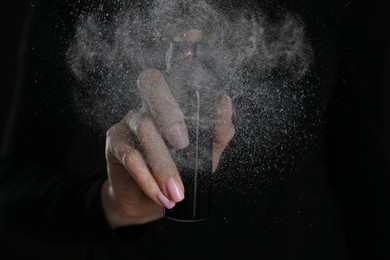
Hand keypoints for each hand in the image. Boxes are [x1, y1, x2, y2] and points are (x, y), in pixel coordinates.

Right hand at [101, 29, 234, 227]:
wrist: (148, 200)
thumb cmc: (178, 172)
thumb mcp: (203, 156)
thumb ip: (216, 134)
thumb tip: (224, 105)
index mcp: (173, 103)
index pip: (174, 72)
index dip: (180, 53)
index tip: (193, 39)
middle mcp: (149, 103)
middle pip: (152, 84)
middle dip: (170, 110)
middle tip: (183, 143)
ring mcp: (129, 120)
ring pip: (144, 127)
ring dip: (163, 164)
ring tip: (178, 192)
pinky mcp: (114, 141)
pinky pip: (130, 155)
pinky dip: (147, 177)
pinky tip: (160, 195)